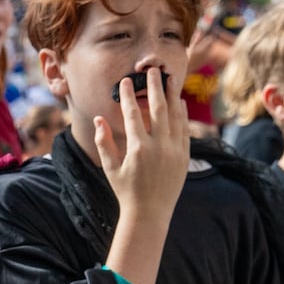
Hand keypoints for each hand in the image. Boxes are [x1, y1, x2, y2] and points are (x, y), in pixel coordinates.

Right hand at [95, 64, 188, 225]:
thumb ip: (104, 142)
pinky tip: (178, 102)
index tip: (126, 80)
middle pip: (159, 107)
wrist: (150, 214)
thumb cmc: (126, 191)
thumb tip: (99, 119)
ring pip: (175, 115)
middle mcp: (159, 146)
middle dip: (155, 86)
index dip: (129, 95)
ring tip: (169, 79)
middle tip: (152, 70)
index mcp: (138, 148)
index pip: (133, 113)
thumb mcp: (110, 168)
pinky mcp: (184, 156)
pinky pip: (184, 129)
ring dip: (172, 95)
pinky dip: (181, 114)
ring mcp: (174, 151)